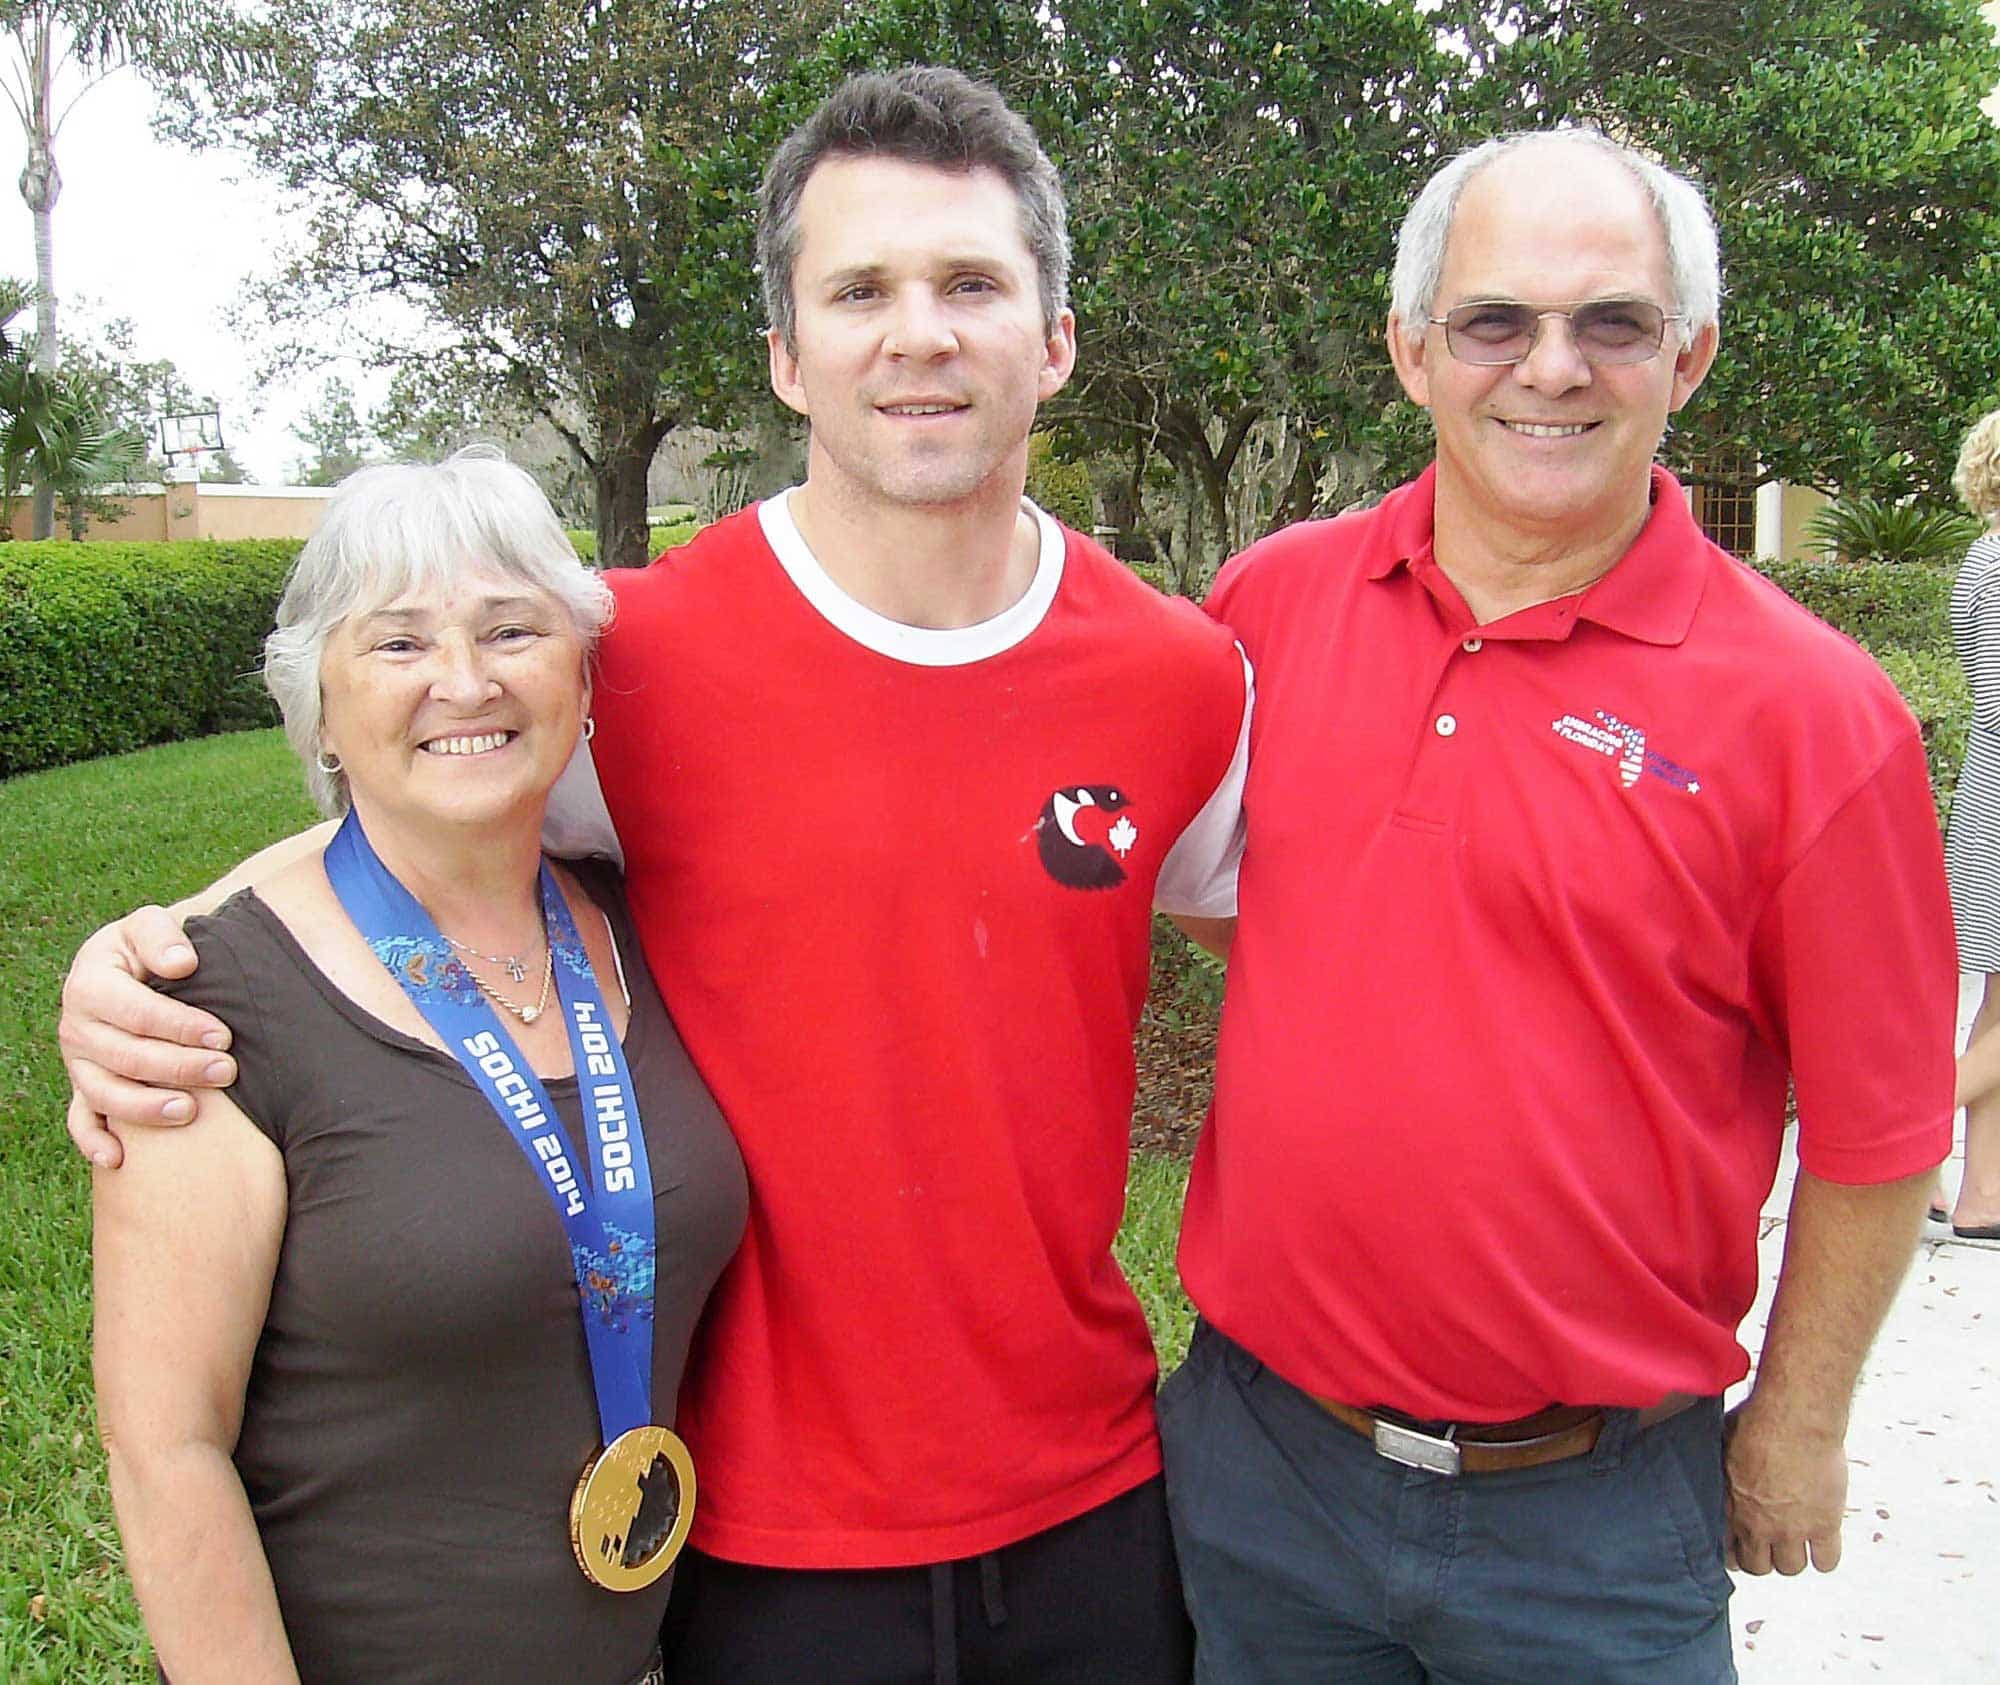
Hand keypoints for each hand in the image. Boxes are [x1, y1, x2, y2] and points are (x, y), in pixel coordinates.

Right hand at [58, 907, 234, 1167]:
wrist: (138, 965)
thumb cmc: (153, 946)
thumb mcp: (150, 925)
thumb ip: (162, 936)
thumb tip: (182, 963)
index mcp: (90, 982)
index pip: (136, 1011)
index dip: (180, 1025)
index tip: (224, 1034)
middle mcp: (77, 1025)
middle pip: (124, 1056)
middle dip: (177, 1067)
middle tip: (226, 1071)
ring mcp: (79, 1061)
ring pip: (104, 1093)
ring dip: (144, 1108)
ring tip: (188, 1112)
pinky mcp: (84, 1086)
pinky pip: (81, 1120)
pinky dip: (94, 1141)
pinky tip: (119, 1160)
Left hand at [1722, 1400, 1847, 1574]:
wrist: (1794, 1419)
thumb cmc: (1754, 1422)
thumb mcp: (1721, 1447)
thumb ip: (1718, 1470)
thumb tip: (1709, 1464)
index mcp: (1729, 1507)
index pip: (1726, 1550)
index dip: (1735, 1549)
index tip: (1741, 1544)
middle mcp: (1758, 1526)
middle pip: (1758, 1567)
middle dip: (1763, 1557)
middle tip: (1770, 1542)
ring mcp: (1792, 1530)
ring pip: (1791, 1568)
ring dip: (1792, 1556)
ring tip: (1796, 1539)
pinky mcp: (1824, 1526)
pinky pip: (1827, 1562)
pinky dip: (1824, 1557)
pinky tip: (1822, 1541)